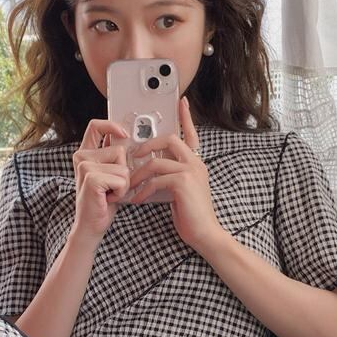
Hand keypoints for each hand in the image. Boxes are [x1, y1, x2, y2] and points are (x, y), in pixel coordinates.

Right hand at [71, 118, 131, 242]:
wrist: (91, 227)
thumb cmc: (103, 202)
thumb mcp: (111, 175)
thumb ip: (117, 158)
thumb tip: (134, 143)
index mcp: (85, 153)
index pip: (96, 126)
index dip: (111, 125)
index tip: (124, 134)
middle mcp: (82, 157)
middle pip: (119, 150)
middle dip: (124, 171)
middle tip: (111, 186)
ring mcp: (85, 167)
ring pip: (123, 167)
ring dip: (123, 184)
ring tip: (110, 193)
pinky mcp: (92, 178)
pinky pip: (121, 179)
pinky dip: (121, 192)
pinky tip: (109, 199)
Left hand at [123, 97, 223, 255]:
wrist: (205, 234)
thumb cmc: (192, 216)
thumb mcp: (180, 191)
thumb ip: (171, 176)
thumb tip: (151, 171)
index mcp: (196, 163)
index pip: (191, 134)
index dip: (186, 117)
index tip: (181, 101)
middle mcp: (195, 163)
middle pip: (170, 139)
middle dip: (148, 145)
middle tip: (134, 155)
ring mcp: (190, 171)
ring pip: (157, 161)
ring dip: (139, 174)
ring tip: (130, 186)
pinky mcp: (183, 183)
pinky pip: (156, 179)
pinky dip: (143, 190)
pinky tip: (138, 199)